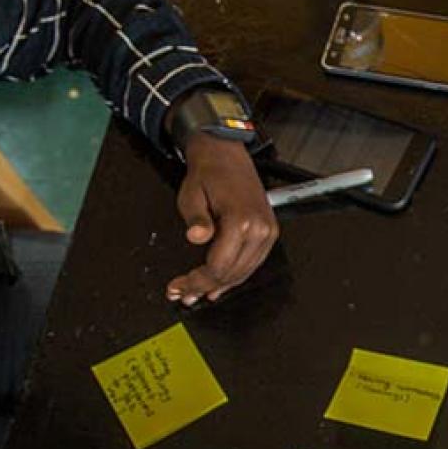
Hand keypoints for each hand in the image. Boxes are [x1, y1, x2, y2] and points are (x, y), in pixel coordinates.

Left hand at [167, 133, 277, 305]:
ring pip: (244, 272)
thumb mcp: (191, 197)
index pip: (217, 266)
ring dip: (221, 286)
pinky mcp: (268, 231)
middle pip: (231, 274)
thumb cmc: (208, 173)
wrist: (226, 154)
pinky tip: (221, 284)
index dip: (196, 281)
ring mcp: (267, 231)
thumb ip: (196, 220)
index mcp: (240, 221)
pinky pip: (252, 263)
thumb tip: (197, 237)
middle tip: (185, 295)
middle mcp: (258, 229)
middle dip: (205, 287)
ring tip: (199, 294)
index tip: (179, 287)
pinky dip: (236, 276)